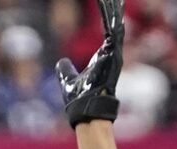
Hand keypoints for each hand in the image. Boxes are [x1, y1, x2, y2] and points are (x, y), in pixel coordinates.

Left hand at [56, 0, 125, 127]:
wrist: (86, 109)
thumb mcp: (69, 79)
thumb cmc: (80, 99)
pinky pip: (113, 30)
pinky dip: (112, 17)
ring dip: (114, 10)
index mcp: (103, 56)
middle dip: (114, 9)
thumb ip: (65, 71)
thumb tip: (60, 63)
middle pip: (114, 24)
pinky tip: (113, 4)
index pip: (107, 30)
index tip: (106, 2)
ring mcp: (114, 53)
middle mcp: (112, 52)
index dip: (106, 16)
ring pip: (116, 24)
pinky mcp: (113, 53)